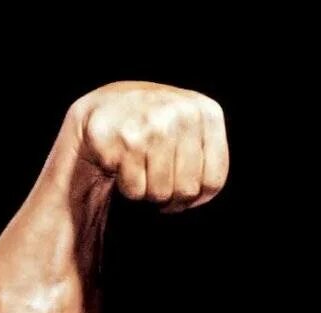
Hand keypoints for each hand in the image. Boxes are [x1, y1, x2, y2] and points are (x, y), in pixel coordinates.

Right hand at [68, 81, 228, 212]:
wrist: (106, 107)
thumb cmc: (157, 127)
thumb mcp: (194, 130)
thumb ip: (211, 156)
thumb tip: (203, 195)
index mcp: (207, 112)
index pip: (214, 181)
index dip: (198, 197)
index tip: (183, 188)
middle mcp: (181, 112)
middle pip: (188, 190)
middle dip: (172, 197)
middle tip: (159, 182)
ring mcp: (150, 123)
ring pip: (161, 193)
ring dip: (149, 192)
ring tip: (142, 169)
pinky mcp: (121, 138)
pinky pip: (135, 189)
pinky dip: (129, 186)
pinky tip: (124, 164)